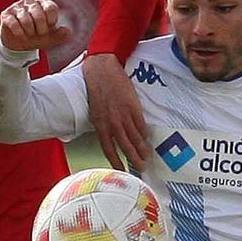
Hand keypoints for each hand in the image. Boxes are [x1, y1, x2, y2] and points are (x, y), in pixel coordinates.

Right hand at [0, 0, 69, 53]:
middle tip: (39, 35)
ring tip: (29, 35)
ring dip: (29, 32)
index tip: (49, 28)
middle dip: (40, 30)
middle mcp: (30, 1)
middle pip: (39, 15)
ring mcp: (17, 6)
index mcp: (43, 3)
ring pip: (26, 20)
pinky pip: (13, 23)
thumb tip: (68, 31)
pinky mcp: (6, 14)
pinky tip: (21, 36)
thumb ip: (60, 35)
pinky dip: (19, 33)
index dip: (51, 22)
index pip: (50, 8)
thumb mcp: (50, 38)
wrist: (18, 44)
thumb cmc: (36, 37)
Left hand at [84, 53, 149, 170]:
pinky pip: (141, 124)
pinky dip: (144, 133)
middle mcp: (112, 122)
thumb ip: (102, 124)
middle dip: (134, 159)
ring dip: (141, 149)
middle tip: (141, 168)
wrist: (102, 70)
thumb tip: (111, 136)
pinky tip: (146, 138)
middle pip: (125, 147)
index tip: (121, 170)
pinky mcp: (133, 106)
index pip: (109, 149)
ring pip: (135, 137)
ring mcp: (124, 115)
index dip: (115, 161)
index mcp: (100, 124)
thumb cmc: (95, 89)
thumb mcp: (95, 110)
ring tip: (146, 157)